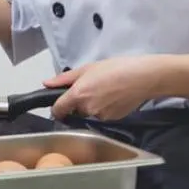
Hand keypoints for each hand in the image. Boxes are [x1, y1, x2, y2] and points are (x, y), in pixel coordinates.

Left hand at [43, 56, 171, 119]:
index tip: (60, 104)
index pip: (58, 110)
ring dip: (92, 106)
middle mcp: (87, 109)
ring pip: (89, 114)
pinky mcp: (113, 120)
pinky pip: (102, 116)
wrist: (142, 77)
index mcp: (78, 95)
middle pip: (75, 111)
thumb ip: (64, 79)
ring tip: (105, 91)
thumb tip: (46, 84)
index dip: (57, 108)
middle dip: (78, 103)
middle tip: (91, 88)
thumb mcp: (87, 68)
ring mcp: (101, 116)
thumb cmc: (115, 68)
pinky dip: (104, 109)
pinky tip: (113, 97)